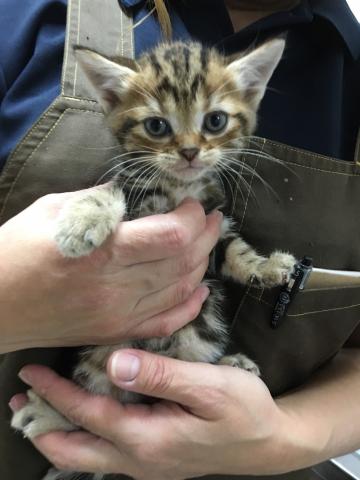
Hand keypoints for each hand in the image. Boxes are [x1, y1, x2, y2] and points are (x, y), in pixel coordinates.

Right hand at [0, 190, 220, 351]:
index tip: (193, 204)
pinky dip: (189, 305)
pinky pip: (166, 323)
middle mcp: (116, 288)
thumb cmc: (14, 252)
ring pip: (182, 290)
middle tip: (213, 219)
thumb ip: (99, 201)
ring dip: (202, 264)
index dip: (193, 218)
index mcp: (101, 252)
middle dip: (207, 236)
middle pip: (184, 262)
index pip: (172, 236)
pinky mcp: (114, 332)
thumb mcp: (53, 210)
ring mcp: (117, 316)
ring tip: (207, 244)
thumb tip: (131, 196)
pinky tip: (200, 289)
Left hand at [11, 352, 303, 478]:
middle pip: (74, 450)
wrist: (269, 443)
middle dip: (42, 427)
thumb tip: (114, 363)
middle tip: (19, 404)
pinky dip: (82, 438)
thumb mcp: (209, 388)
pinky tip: (83, 422)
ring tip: (38, 415)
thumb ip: (161, 376)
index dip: (56, 393)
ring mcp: (145, 465)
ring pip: (86, 456)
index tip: (32, 374)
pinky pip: (104, 455)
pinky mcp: (154, 460)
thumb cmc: (244, 411)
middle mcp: (138, 459)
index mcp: (148, 439)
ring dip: (58, 435)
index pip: (88, 414)